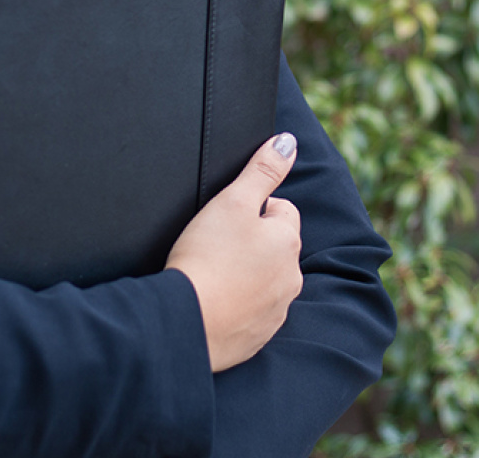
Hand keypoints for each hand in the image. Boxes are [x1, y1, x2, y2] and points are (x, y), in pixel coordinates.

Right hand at [165, 132, 303, 371]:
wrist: (187, 322)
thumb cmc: (206, 258)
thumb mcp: (232, 201)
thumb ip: (262, 170)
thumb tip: (288, 142)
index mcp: (287, 241)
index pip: (282, 209)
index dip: (253, 208)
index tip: (226, 220)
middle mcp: (291, 277)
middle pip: (276, 246)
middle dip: (253, 242)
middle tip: (216, 245)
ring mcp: (277, 309)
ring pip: (267, 279)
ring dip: (247, 274)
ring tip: (213, 274)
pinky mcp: (259, 335)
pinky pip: (253, 311)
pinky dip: (238, 304)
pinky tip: (214, 300)